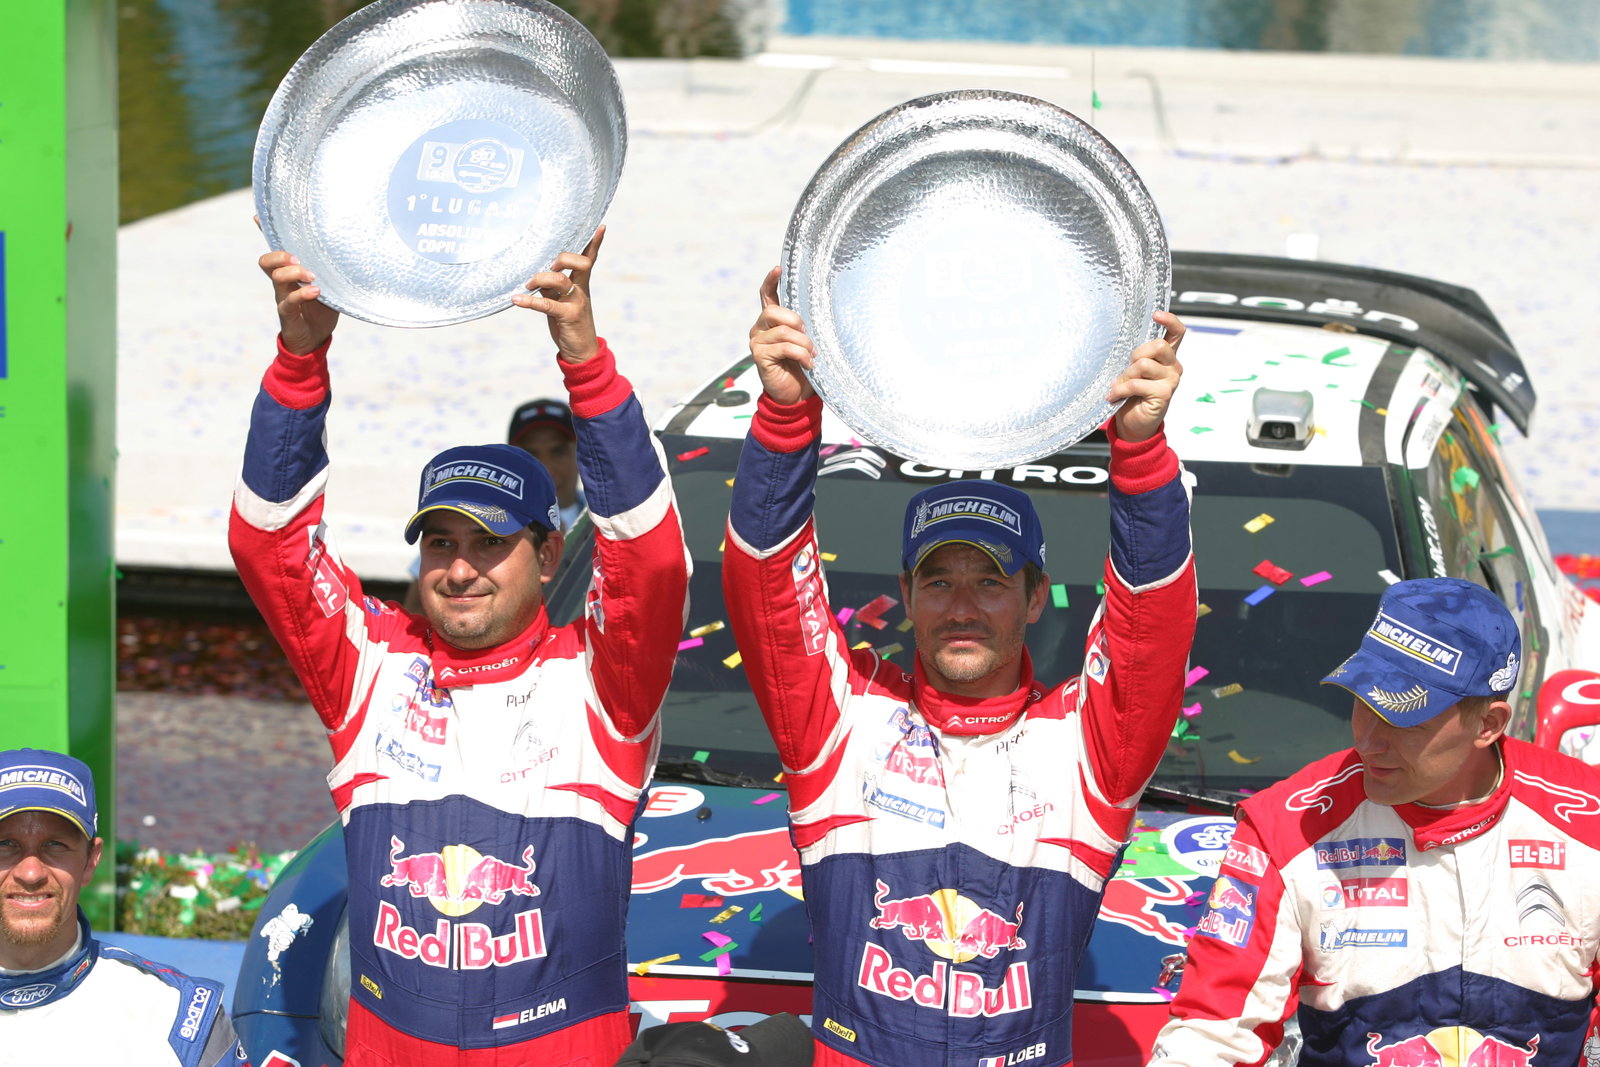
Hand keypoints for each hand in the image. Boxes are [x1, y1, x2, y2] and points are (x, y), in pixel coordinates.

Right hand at [259, 250, 338, 355]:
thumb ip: (330, 273)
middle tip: (299, 260)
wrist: (315, 338)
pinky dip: (302, 294)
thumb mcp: (327, 288)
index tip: (268, 226)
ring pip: (277, 278)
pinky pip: (289, 301)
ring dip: (295, 273)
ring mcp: (283, 298)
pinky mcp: (288, 313)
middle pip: (267, 262)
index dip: (269, 240)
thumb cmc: (322, 308)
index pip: (273, 254)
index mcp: (289, 273)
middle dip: (281, 256)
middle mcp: (282, 283)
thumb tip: (346, 256)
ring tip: (313, 278)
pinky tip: (316, 291)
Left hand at [513, 226, 603, 363]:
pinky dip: (529, 301)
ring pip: (560, 280)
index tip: (600, 226)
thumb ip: (551, 286)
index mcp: (581, 283)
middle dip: (562, 258)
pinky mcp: (568, 316)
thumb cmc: (570, 324)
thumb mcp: (561, 301)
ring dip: (540, 278)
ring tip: (527, 286)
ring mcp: (576, 303)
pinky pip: (546, 304)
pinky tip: (516, 299)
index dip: (594, 242)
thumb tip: (535, 274)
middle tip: (547, 266)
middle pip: (580, 262)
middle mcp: (581, 290)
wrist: (582, 352)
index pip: (590, 258)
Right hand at [748, 267, 815, 404]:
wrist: (795, 395)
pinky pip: (783, 347)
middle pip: (773, 311)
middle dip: (796, 321)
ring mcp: (757, 342)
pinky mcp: (759, 357)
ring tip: (811, 355)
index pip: (766, 295)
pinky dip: (801, 355)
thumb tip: (818, 311)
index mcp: (772, 322)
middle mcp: (760, 329)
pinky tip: (808, 364)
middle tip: (808, 336)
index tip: (779, 268)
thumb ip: (804, 326)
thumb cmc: (802, 367)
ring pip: (782, 331)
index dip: (771, 281)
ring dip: (803, 343)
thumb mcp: (805, 341)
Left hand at [1108, 310, 1184, 442]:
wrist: (1133, 424)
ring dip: (1125, 376)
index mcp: (1166, 357)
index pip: (1177, 333)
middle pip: (1158, 345)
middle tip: (1125, 370)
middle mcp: (1173, 366)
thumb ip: (1136, 357)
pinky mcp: (1164, 394)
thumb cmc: (1132, 395)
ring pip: (1144, 364)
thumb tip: (1122, 341)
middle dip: (1135, 355)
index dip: (1170, 321)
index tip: (1156, 314)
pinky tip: (1114, 397)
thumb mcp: (1132, 371)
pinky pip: (1137, 383)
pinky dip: (1121, 389)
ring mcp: (1171, 380)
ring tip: (1118, 387)